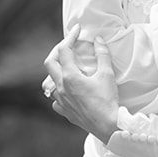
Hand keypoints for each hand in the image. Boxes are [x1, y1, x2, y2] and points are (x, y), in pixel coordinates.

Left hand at [42, 26, 118, 141]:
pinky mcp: (65, 111)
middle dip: (57, 51)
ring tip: (67, 69)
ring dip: (57, 72)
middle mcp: (61, 87)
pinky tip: (68, 92)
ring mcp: (61, 101)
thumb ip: (102, 55)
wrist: (107, 126)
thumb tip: (98, 40)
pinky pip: (56, 100)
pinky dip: (59, 93)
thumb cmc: (107, 100)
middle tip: (68, 46)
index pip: (64, 50)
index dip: (70, 37)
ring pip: (50, 82)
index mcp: (70, 76)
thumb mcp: (107, 75)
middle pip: (50, 63)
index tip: (78, 30)